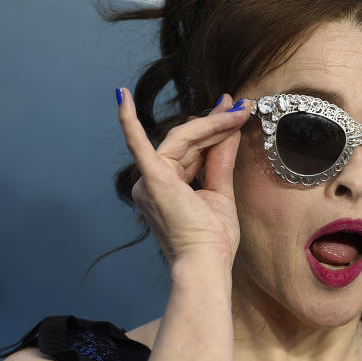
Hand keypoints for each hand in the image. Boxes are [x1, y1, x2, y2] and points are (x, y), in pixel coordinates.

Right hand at [117, 90, 250, 264]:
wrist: (206, 263)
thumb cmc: (213, 240)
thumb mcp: (221, 192)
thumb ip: (221, 158)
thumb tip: (230, 126)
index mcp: (168, 185)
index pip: (192, 148)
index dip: (213, 127)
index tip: (234, 110)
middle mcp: (153, 180)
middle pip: (187, 140)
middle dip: (215, 122)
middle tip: (240, 105)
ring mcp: (150, 179)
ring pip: (181, 138)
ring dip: (211, 123)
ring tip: (237, 112)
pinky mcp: (152, 179)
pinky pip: (137, 145)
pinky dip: (129, 121)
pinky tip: (121, 97)